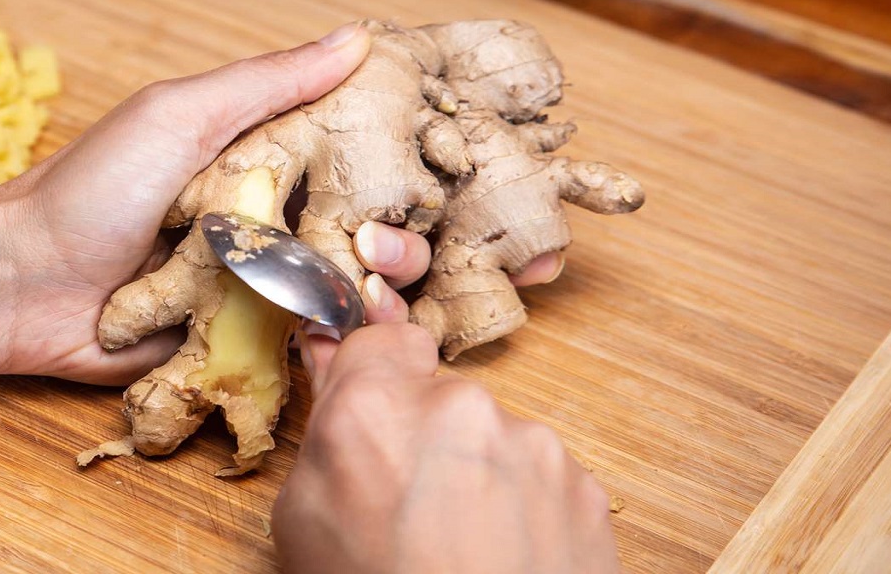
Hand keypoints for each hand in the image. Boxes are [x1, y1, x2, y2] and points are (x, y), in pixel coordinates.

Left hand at [0, 20, 564, 386]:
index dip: (417, 162)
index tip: (470, 166)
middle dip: (408, 239)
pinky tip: (367, 336)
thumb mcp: (181, 115)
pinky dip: (343, 341)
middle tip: (396, 248)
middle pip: (371, 231)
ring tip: (375, 286)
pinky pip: (308, 345)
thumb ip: (269, 83)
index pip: (361, 156)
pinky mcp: (245, 345)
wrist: (21, 286)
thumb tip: (359, 37)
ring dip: (379, 290)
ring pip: (351, 292)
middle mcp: (274, 221)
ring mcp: (262, 287)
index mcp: (265, 159)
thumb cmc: (93, 188)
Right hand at [276, 296, 618, 572]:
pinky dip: (523, 507)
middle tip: (410, 509)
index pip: (380, 339)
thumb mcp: (306, 526)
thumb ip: (326, 435)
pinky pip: (540, 475)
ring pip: (493, 435)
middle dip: (424, 435)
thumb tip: (336, 366)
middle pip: (438, 394)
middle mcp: (462, 410)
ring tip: (462, 548)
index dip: (375, 377)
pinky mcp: (584, 488)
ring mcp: (533, 447)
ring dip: (478, 473)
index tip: (373, 406)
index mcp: (375, 413)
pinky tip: (503, 559)